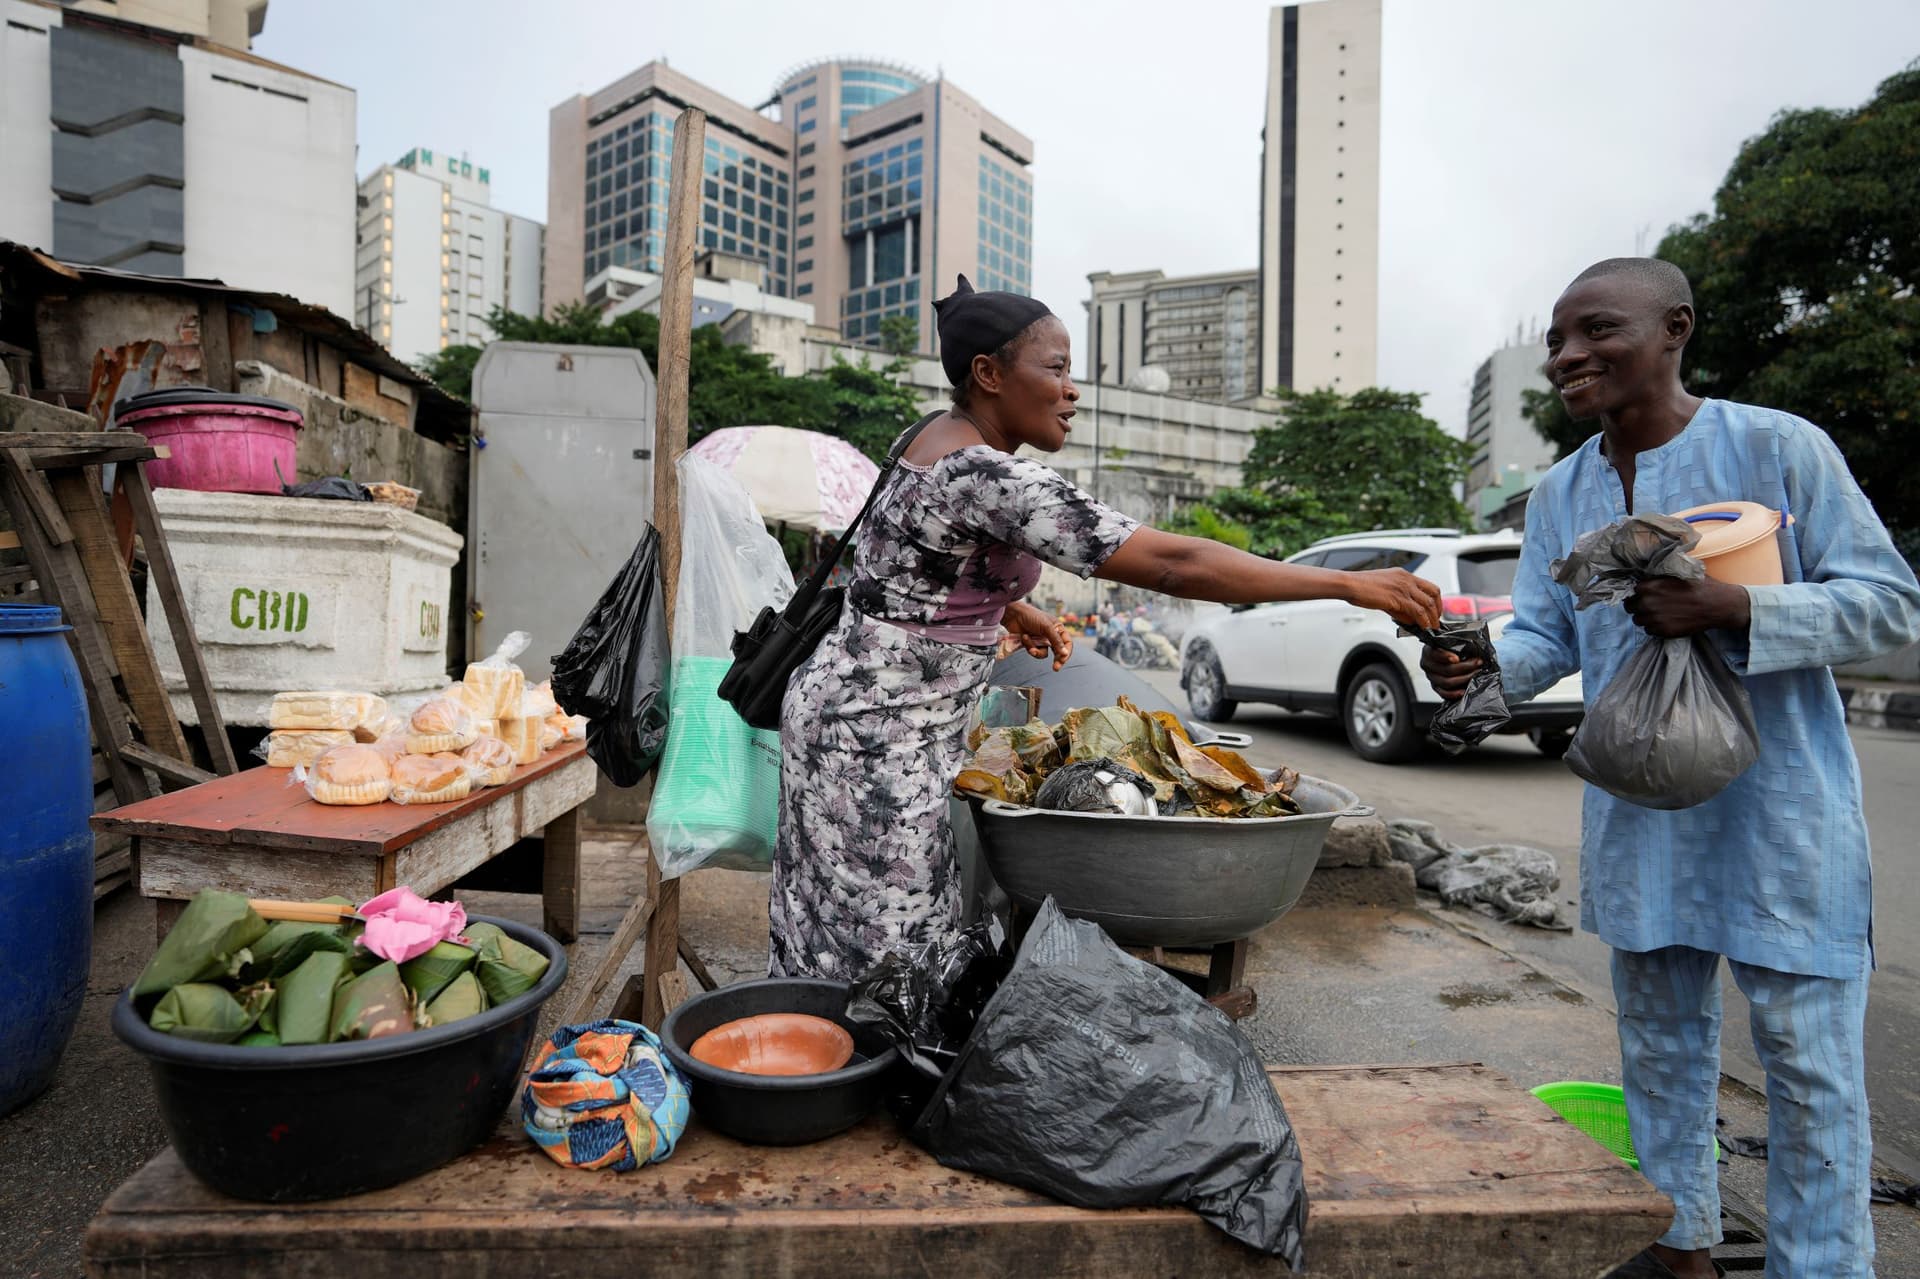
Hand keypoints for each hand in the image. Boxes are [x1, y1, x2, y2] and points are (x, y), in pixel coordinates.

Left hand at [998, 600, 1073, 669]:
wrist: (1013, 615)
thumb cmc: (1031, 616)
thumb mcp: (1046, 627)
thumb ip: (1056, 641)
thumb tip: (1064, 653)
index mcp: (1058, 628)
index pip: (1067, 643)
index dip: (1066, 652)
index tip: (1062, 660)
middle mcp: (1051, 635)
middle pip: (1058, 651)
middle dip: (1057, 660)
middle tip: (1056, 668)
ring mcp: (1041, 640)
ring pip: (1044, 653)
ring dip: (1037, 651)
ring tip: (1030, 646)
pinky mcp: (1031, 644)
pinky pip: (1034, 651)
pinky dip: (1029, 646)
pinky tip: (1024, 637)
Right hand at [1346, 568, 1443, 629]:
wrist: (1350, 584)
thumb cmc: (1361, 587)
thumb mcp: (1384, 591)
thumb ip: (1398, 603)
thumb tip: (1408, 616)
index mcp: (1403, 575)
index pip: (1429, 586)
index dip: (1435, 600)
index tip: (1435, 611)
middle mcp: (1407, 579)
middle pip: (1433, 594)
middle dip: (1438, 610)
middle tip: (1436, 621)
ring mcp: (1403, 588)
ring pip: (1428, 604)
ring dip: (1432, 618)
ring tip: (1432, 627)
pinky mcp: (1398, 598)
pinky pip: (1417, 611)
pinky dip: (1423, 621)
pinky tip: (1422, 627)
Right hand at [1421, 645, 1481, 700]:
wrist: (1451, 655)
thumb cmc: (1453, 646)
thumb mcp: (1453, 639)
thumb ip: (1458, 641)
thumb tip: (1470, 643)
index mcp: (1428, 651)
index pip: (1434, 654)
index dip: (1445, 656)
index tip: (1457, 658)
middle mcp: (1427, 665)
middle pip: (1445, 669)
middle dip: (1465, 667)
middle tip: (1478, 663)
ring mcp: (1431, 677)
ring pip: (1446, 682)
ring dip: (1464, 679)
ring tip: (1476, 673)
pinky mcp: (1436, 687)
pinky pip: (1444, 693)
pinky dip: (1454, 693)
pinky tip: (1463, 690)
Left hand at [1624, 577, 1750, 637]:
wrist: (1717, 605)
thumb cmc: (1699, 585)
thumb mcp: (1677, 573)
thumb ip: (1658, 576)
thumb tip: (1646, 575)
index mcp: (1648, 587)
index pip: (1631, 591)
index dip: (1638, 593)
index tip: (1644, 594)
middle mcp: (1647, 603)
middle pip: (1630, 607)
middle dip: (1638, 605)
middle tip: (1650, 605)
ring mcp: (1654, 619)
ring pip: (1638, 620)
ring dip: (1645, 617)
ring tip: (1658, 614)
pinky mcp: (1663, 631)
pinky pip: (1649, 631)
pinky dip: (1654, 627)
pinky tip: (1665, 621)